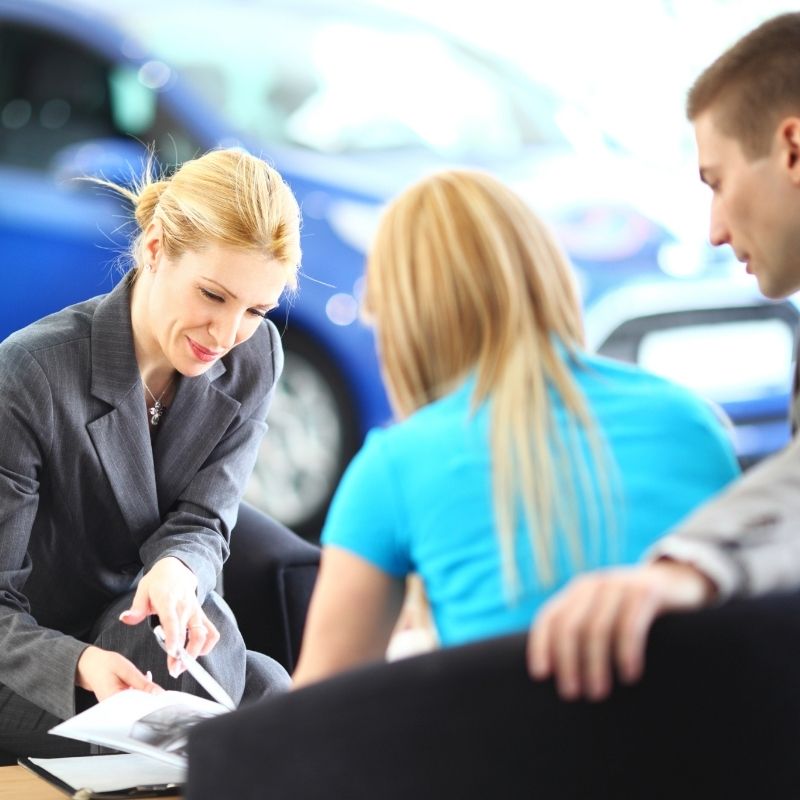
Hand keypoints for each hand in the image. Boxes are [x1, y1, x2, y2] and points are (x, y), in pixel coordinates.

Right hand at [76, 645, 162, 700]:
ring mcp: (115, 706)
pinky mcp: (118, 702)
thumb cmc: (103, 665)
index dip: (152, 705)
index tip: (163, 699)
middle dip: (150, 697)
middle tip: (156, 689)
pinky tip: (140, 680)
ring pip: (137, 702)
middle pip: (138, 708)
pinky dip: (139, 690)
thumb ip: (143, 683)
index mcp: (113, 702)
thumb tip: (159, 693)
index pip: (138, 710)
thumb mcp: (126, 670)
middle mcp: (113, 708)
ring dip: (145, 692)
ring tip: (144, 679)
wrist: (89, 664)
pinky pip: (133, 698)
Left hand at [118, 557, 219, 676]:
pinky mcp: (202, 616)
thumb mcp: (143, 590)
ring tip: (183, 666)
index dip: (174, 637)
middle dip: (183, 655)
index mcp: (168, 600)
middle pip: (188, 634)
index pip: (172, 621)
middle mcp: (185, 607)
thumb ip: (136, 607)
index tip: (173, 653)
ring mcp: (196, 612)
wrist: (177, 570)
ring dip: (196, 653)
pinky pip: (211, 632)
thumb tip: (125, 618)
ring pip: (203, 635)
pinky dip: (207, 645)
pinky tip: (197, 654)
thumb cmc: (158, 582)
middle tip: (174, 671)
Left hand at [527, 560, 716, 701]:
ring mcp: (619, 585)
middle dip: (567, 661)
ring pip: (596, 628)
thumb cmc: (634, 612)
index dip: (540, 645)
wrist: (678, 583)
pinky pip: (630, 625)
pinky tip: (628, 675)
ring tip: (597, 693)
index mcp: (577, 592)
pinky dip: (626, 652)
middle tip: (572, 694)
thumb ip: (582, 631)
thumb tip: (556, 675)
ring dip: (594, 664)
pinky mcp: (647, 591)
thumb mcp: (604, 615)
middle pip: (569, 625)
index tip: (540, 676)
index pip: (549, 617)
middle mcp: (594, 585)